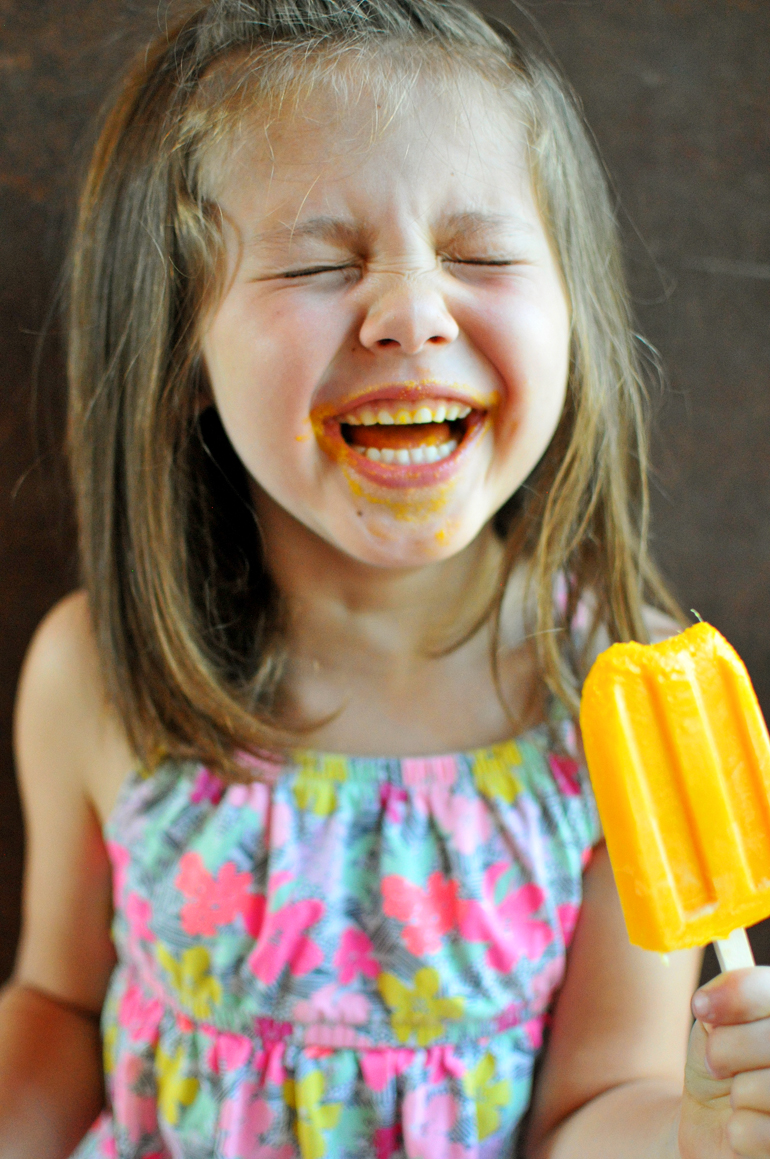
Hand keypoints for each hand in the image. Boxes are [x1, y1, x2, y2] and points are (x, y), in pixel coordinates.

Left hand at [680, 966, 769, 1158]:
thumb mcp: (714, 1026)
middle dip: (726, 1048)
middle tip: (715, 1062)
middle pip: (769, 1039)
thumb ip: (722, 1005)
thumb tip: (711, 1003)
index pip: (769, 990)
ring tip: (738, 1097)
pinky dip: (740, 1132)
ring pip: (767, 1088)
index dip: (738, 994)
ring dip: (737, 1093)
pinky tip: (746, 1126)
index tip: (701, 1007)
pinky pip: (765, 1133)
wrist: (714, 1122)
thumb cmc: (721, 1064)